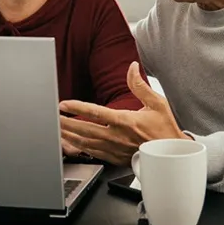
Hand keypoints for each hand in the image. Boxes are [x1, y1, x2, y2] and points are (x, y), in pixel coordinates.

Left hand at [58, 62, 188, 164]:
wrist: (171, 155)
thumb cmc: (165, 129)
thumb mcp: (157, 103)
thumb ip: (139, 85)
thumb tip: (132, 67)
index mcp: (125, 121)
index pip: (95, 113)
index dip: (77, 108)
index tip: (63, 104)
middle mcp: (116, 136)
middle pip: (84, 129)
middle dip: (65, 123)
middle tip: (51, 117)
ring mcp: (114, 149)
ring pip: (84, 143)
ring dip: (68, 135)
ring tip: (55, 129)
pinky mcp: (114, 158)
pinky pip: (91, 153)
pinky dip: (78, 147)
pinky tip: (69, 143)